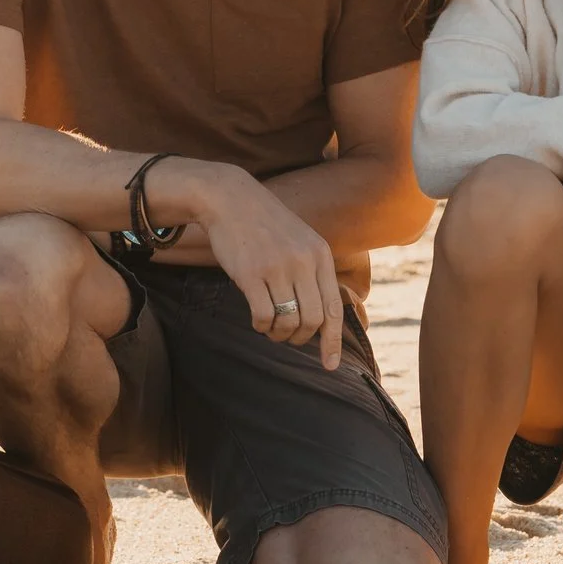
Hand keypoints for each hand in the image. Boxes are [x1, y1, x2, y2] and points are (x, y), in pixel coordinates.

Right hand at [163, 160, 344, 369]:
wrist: (228, 198)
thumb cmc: (263, 225)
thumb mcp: (300, 240)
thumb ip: (313, 271)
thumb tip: (321, 316)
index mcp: (320, 255)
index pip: (334, 309)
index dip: (332, 342)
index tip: (330, 366)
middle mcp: (304, 262)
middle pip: (312, 320)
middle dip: (300, 338)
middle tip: (287, 336)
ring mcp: (277, 267)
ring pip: (288, 321)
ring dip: (279, 334)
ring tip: (270, 328)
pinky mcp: (251, 273)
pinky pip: (263, 316)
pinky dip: (261, 326)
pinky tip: (256, 320)